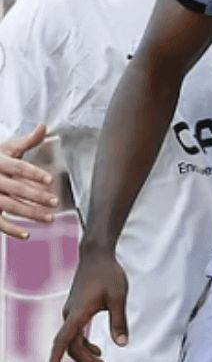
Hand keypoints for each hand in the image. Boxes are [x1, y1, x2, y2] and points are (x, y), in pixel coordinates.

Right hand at [0, 123, 57, 238]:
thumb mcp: (6, 149)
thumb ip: (27, 141)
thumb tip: (44, 127)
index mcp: (0, 162)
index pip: (18, 167)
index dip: (34, 173)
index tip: (50, 180)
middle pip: (16, 188)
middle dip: (36, 196)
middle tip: (55, 202)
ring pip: (9, 206)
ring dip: (30, 213)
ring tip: (50, 218)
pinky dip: (11, 230)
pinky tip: (27, 234)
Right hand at [48, 246, 128, 361]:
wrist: (96, 255)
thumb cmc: (108, 273)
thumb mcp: (118, 297)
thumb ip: (119, 321)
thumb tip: (122, 343)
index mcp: (77, 313)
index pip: (63, 340)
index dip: (56, 357)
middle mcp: (69, 314)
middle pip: (72, 346)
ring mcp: (71, 312)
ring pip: (73, 340)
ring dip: (85, 355)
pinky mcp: (75, 310)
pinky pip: (75, 333)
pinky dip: (83, 344)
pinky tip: (95, 350)